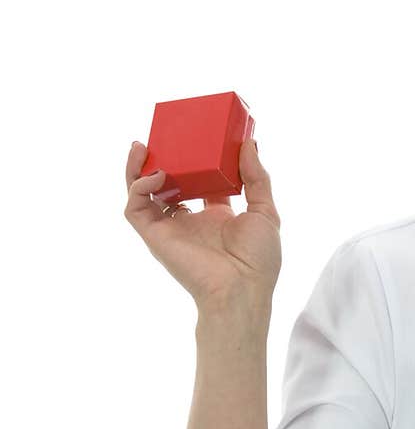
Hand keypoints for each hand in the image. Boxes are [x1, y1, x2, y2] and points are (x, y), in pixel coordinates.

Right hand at [124, 138, 281, 311]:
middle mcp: (189, 221)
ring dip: (137, 169)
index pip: (197, 181)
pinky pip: (135, 208)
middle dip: (160, 160)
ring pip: (142, 193)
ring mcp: (170, 228)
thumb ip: (256, 177)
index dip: (193, 160)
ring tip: (141, 146)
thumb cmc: (258, 261)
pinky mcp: (155, 237)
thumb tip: (249, 144)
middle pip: (166, 183)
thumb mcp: (265, 211)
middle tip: (162, 137)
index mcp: (215, 216)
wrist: (242, 290)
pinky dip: (139, 187)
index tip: (196, 138)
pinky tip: (156, 174)